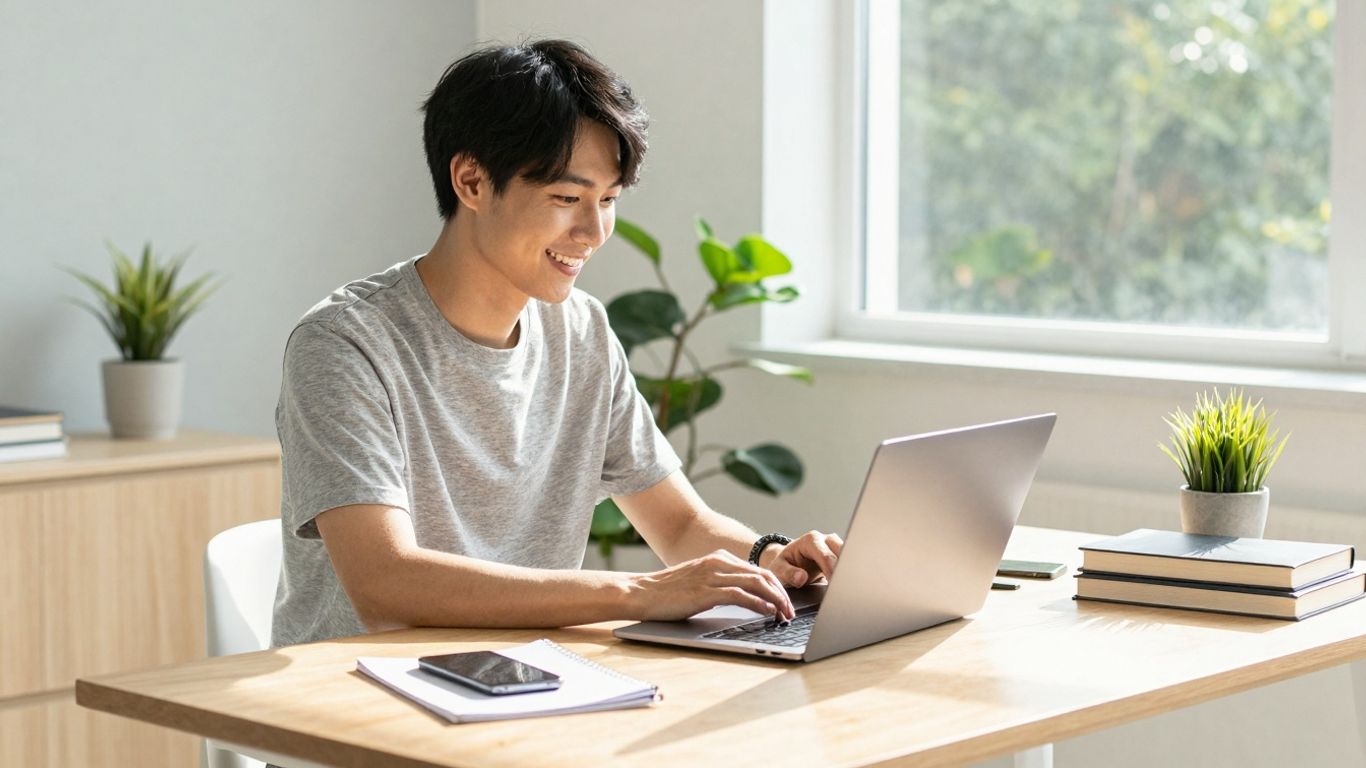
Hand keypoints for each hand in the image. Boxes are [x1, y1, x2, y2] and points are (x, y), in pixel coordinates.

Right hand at [628, 550, 795, 621]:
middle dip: (782, 594)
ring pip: (757, 583)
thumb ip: (720, 583)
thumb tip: (745, 598)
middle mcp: (719, 563)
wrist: (640, 592)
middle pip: (763, 575)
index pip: (758, 570)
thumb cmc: (667, 591)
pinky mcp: (706, 591)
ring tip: (785, 614)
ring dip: (776, 600)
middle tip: (791, 611)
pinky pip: (741, 595)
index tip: (786, 603)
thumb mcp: (699, 581)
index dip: (777, 587)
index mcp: (719, 558)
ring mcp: (712, 575)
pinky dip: (759, 604)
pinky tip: (768, 613)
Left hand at [763, 530, 843, 587]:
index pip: (826, 556)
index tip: (834, 585)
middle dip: (843, 569)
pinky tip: (847, 583)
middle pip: (842, 552)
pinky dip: (849, 572)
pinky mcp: (840, 554)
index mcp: (810, 541)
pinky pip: (849, 561)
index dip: (831, 571)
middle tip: (842, 587)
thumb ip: (788, 573)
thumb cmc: (784, 564)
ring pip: (849, 555)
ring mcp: (834, 546)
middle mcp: (824, 540)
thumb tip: (801, 577)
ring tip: (846, 586)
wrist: (788, 562)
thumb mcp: (779, 569)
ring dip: (848, 570)